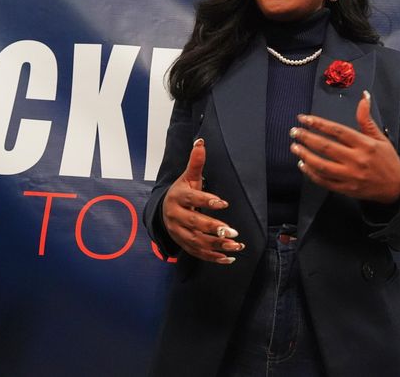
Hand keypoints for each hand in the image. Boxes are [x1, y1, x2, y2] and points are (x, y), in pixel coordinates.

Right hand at [162, 138, 243, 263]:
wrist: (163, 210)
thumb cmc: (182, 192)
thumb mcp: (188, 177)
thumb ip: (196, 162)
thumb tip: (201, 142)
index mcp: (178, 197)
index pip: (192, 199)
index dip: (207, 201)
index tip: (224, 203)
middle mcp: (176, 216)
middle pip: (194, 224)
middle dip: (214, 228)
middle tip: (234, 232)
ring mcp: (178, 232)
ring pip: (197, 241)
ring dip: (217, 245)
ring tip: (236, 245)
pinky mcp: (183, 244)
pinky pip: (198, 253)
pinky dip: (213, 257)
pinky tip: (229, 257)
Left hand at [291, 91, 399, 203]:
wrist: (396, 188)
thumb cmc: (387, 160)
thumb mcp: (380, 137)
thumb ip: (366, 119)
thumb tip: (364, 96)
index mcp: (365, 145)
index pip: (337, 131)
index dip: (319, 124)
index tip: (304, 118)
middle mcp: (357, 160)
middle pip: (326, 147)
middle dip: (307, 138)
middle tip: (294, 132)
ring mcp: (351, 176)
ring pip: (322, 165)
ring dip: (305, 156)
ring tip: (294, 147)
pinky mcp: (346, 189)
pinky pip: (324, 181)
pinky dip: (311, 173)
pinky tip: (302, 165)